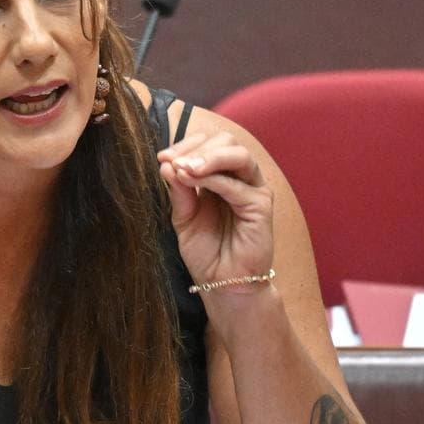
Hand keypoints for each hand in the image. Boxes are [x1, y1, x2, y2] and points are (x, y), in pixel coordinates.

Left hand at [157, 131, 274, 294]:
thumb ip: (179, 191)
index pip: (209, 144)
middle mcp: (241, 178)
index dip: (185, 145)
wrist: (222, 283)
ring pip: (238, 155)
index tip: (162, 156)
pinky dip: (214, 178)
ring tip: (183, 167)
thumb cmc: (205, 251)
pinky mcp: (261, 206)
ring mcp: (254, 190)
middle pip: (226, 141)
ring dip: (207, 157)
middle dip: (195, 146)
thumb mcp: (183, 217)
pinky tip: (192, 179)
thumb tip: (166, 163)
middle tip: (171, 160)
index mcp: (222, 176)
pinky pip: (238, 185)